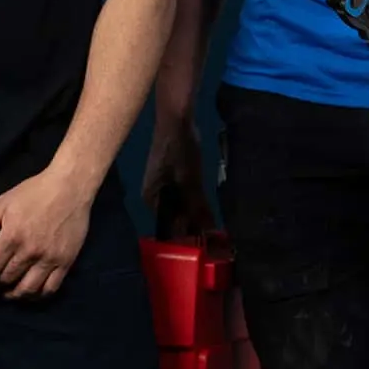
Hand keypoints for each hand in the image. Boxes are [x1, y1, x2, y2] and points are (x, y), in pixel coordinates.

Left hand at [0, 168, 93, 299]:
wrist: (69, 188)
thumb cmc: (34, 193)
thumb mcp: (4, 203)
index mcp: (11, 237)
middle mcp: (29, 252)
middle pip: (8, 279)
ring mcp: (49, 259)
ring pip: (28, 289)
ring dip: (15, 295)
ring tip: (9, 293)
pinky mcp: (66, 262)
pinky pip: (51, 288)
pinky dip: (38, 295)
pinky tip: (32, 292)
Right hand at [142, 114, 214, 238]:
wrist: (177, 118)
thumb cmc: (178, 149)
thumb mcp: (190, 180)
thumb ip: (198, 208)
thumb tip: (210, 234)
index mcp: (151, 199)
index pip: (169, 226)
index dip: (187, 239)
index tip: (207, 250)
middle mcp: (155, 197)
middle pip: (176, 219)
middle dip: (195, 229)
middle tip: (217, 243)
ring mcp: (165, 187)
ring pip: (184, 209)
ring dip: (198, 218)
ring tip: (217, 234)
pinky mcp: (175, 179)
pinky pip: (187, 199)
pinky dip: (198, 205)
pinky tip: (211, 214)